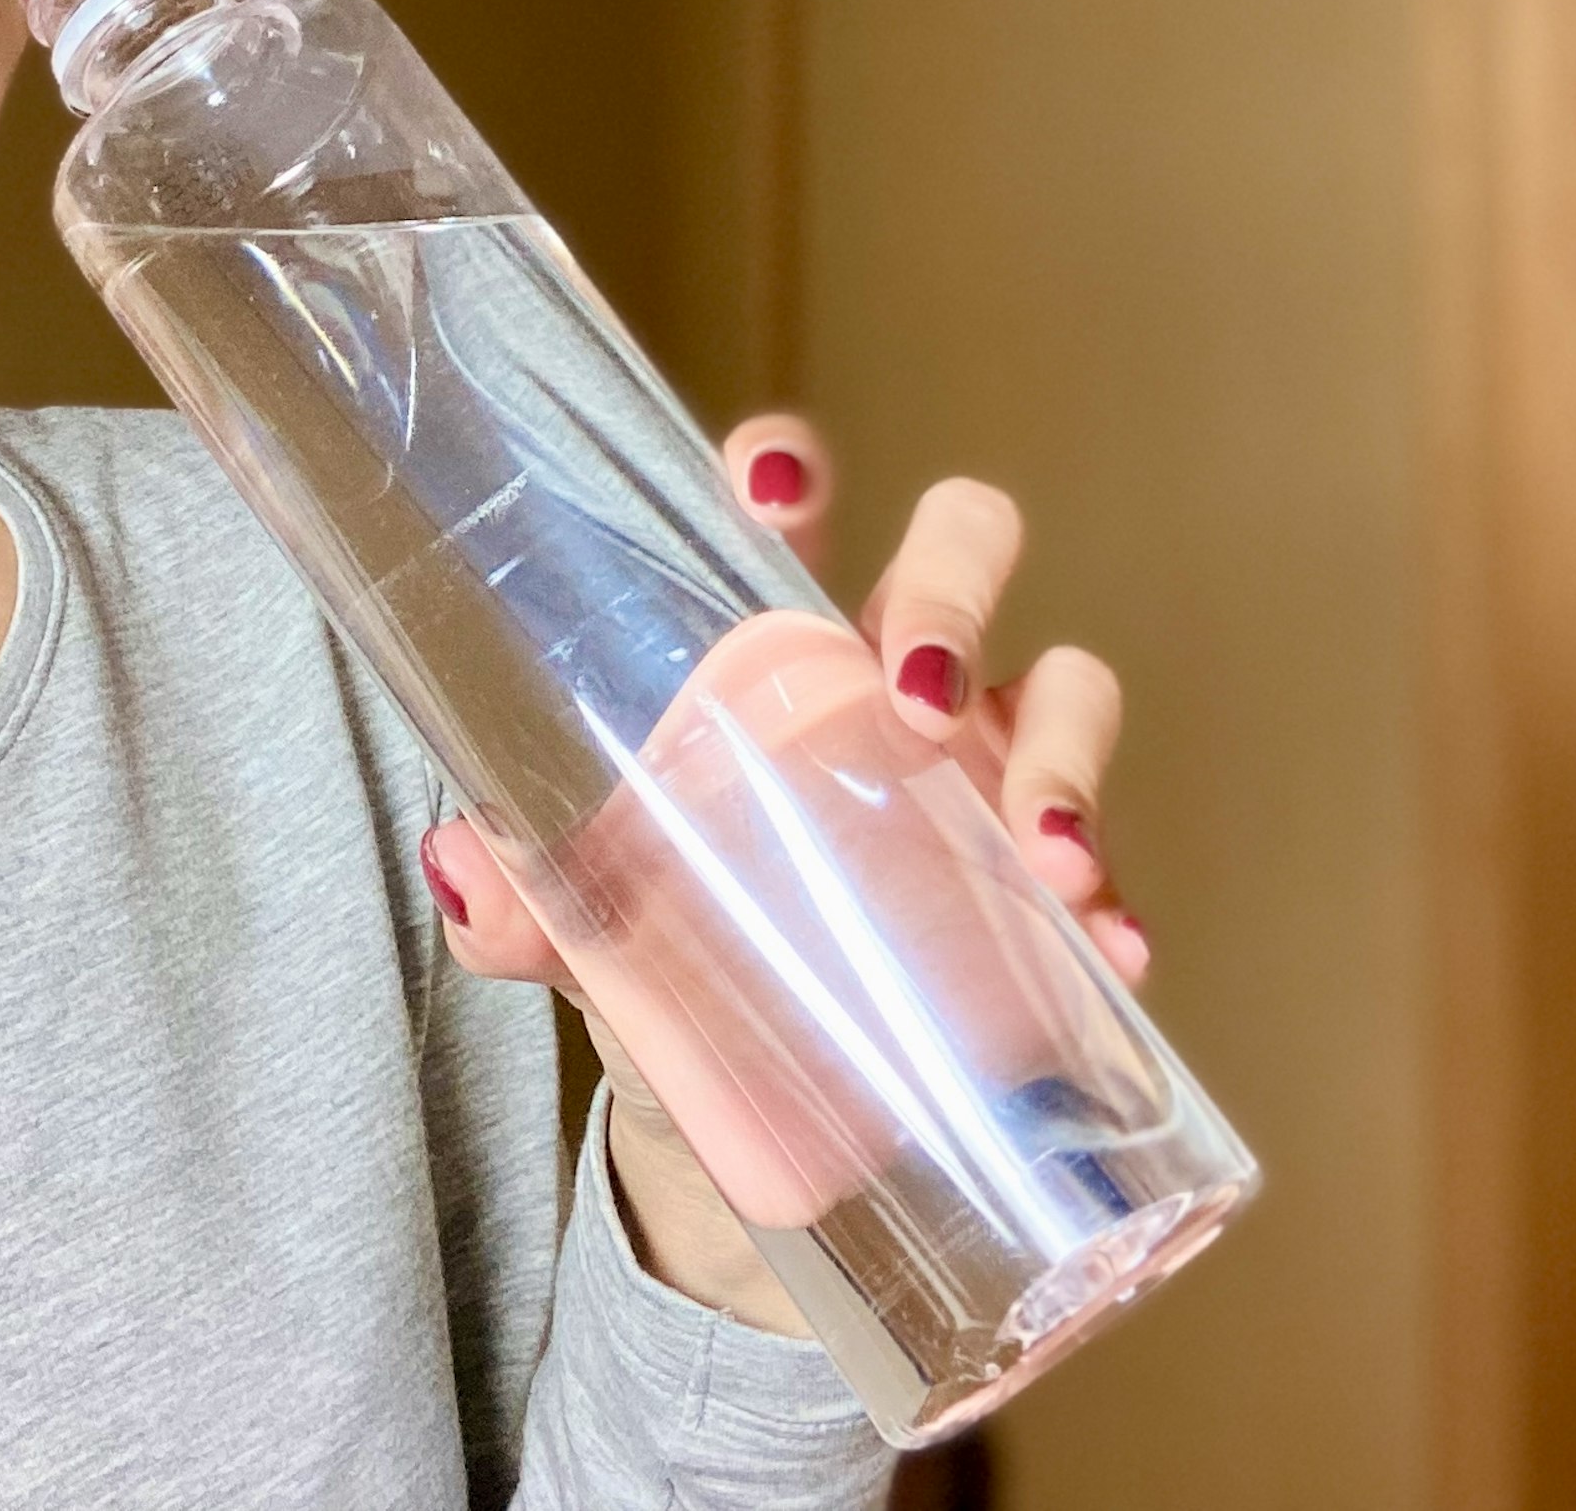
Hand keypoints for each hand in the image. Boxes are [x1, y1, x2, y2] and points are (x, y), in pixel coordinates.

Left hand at [417, 414, 1147, 1332]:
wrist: (732, 1108)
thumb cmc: (661, 945)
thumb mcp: (589, 923)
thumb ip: (526, 900)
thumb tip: (465, 872)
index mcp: (768, 641)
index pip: (784, 508)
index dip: (787, 467)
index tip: (774, 484)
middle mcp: (889, 672)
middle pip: (960, 550)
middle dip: (953, 596)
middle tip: (920, 695)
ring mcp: (983, 764)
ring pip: (1067, 687)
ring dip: (1065, 758)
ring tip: (1046, 858)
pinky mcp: (1040, 879)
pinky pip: (1103, 867)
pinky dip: (1109, 906)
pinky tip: (1104, 954)